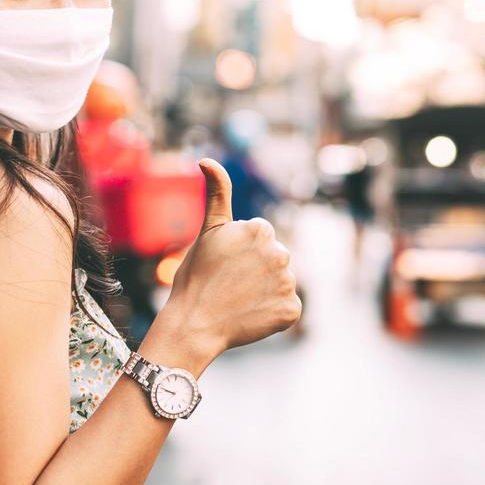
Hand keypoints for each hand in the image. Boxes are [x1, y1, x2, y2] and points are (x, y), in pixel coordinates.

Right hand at [159, 159, 301, 360]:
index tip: (224, 264)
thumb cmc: (196, 276)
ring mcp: (288, 283)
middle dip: (256, 269)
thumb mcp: (207, 231)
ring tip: (238, 300)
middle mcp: (281, 253)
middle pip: (273, 258)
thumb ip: (218, 193)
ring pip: (281, 282)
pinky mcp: (292, 310)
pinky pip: (287, 308)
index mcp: (260, 229)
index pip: (260, 237)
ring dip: (264, 291)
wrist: (193, 324)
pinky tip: (250, 314)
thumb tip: (207, 160)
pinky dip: (272, 313)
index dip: (240, 252)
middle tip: (229, 284)